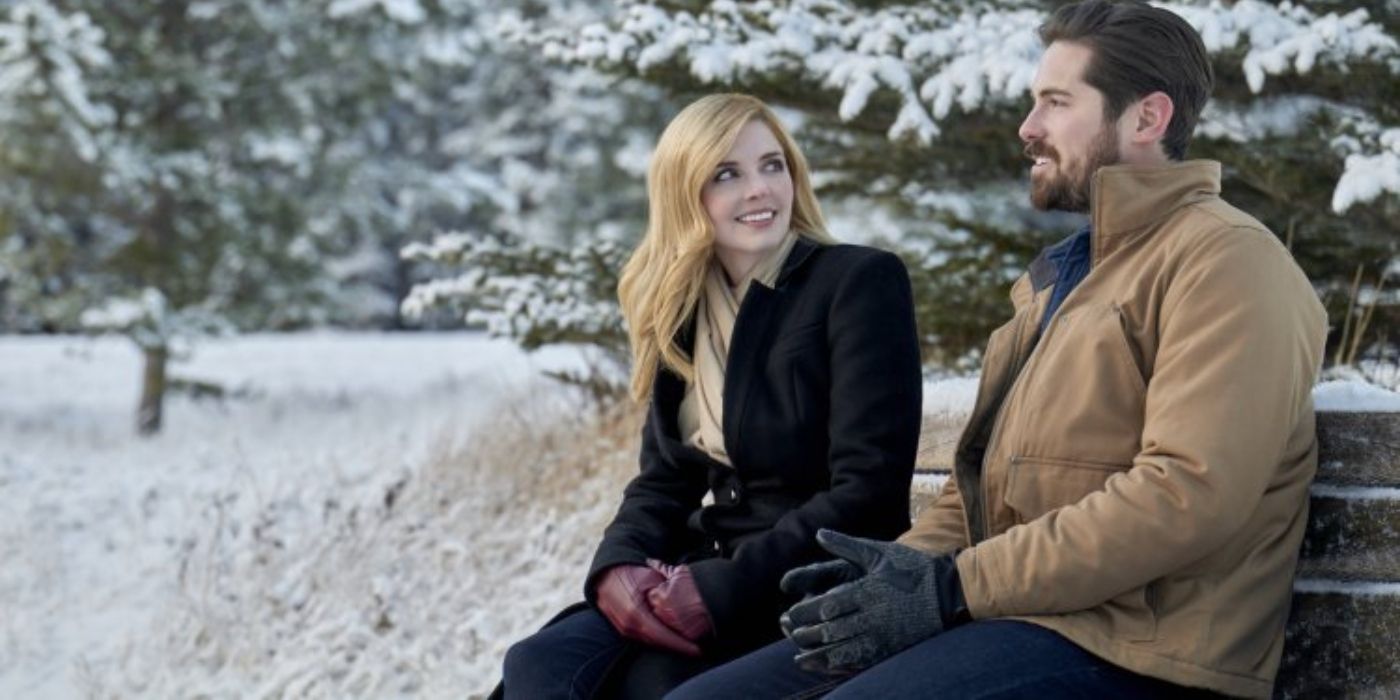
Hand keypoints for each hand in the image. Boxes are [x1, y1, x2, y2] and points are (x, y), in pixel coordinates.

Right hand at [594, 564, 700, 655]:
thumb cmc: (630, 572)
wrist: (605, 574)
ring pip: (650, 643)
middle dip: (678, 648)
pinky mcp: (622, 629)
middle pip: (657, 643)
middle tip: (696, 650)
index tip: (697, 650)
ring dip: (668, 646)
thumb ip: (666, 592)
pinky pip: (643, 639)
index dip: (681, 645)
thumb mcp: (651, 578)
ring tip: (686, 646)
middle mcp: (628, 626)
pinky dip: (658, 640)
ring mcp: (623, 629)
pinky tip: (670, 639)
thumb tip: (685, 602)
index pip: (662, 636)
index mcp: (635, 613)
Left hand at [645, 559, 712, 640]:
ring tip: (686, 611)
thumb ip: (661, 568)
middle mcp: (664, 612)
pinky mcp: (685, 635)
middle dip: (664, 608)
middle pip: (657, 612)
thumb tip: (650, 562)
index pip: (651, 598)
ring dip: (672, 619)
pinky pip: (678, 634)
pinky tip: (690, 620)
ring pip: (666, 624)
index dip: (661, 595)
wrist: (720, 593)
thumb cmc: (700, 581)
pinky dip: (683, 628)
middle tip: (679, 603)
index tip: (671, 594)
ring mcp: (674, 625)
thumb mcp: (679, 571)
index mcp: (659, 596)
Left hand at [779, 529, 963, 674]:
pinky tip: (827, 665)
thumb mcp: (879, 552)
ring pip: (844, 649)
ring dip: (819, 655)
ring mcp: (884, 634)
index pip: (828, 606)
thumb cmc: (913, 567)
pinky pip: (862, 661)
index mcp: (867, 590)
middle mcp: (873, 615)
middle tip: (792, 634)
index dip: (806, 612)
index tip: (791, 614)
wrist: (950, 591)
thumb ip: (846, 545)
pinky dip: (841, 665)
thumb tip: (818, 533)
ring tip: (800, 657)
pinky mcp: (893, 647)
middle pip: (832, 630)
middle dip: (808, 634)